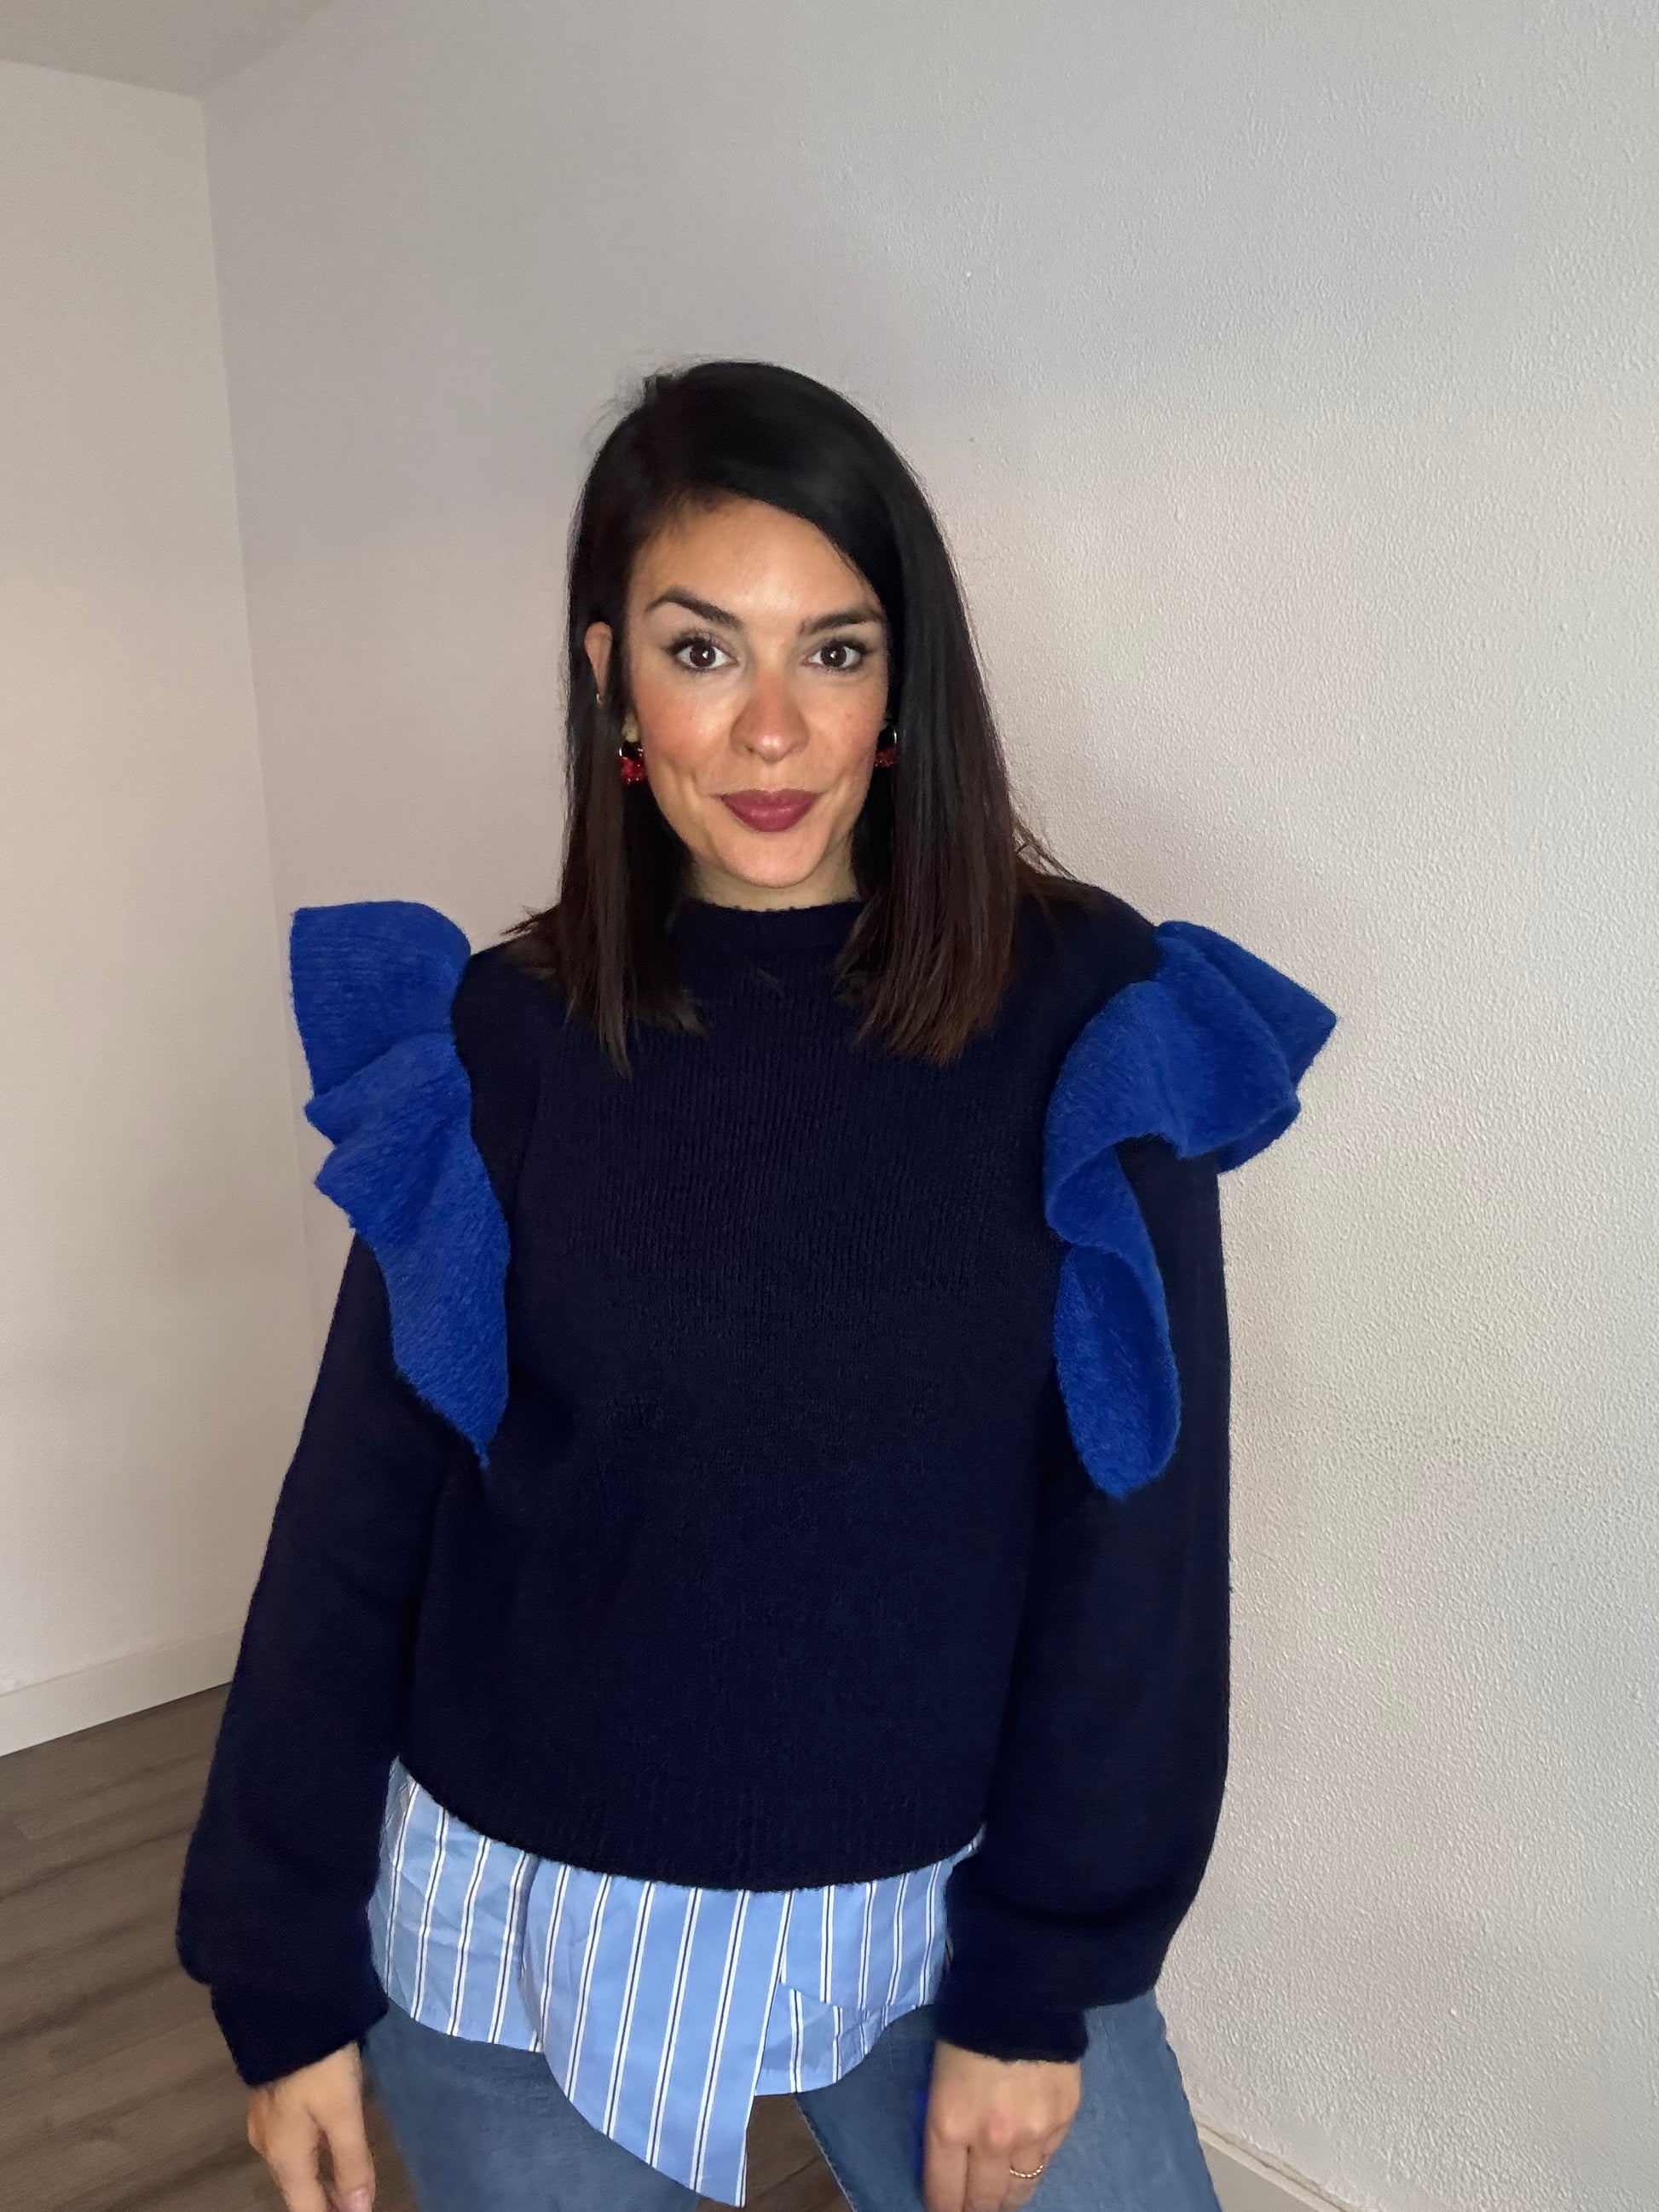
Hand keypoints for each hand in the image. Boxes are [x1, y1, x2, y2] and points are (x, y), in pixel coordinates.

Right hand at [246, 2042, 376, 2211]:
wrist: (285, 2008)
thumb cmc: (319, 2065)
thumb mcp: (343, 2112)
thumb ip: (352, 2162)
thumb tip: (359, 2210)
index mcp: (285, 2157)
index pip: (305, 2208)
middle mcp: (269, 2147)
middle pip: (297, 2190)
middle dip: (323, 2204)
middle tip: (353, 2206)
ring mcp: (266, 2123)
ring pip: (293, 2167)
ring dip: (318, 2182)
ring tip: (344, 2190)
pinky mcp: (270, 2101)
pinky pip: (291, 2144)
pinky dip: (311, 2158)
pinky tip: (327, 2152)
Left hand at [921, 2038, 1081, 2211]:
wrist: (1022, 1991)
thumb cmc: (967, 2025)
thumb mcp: (940, 2077)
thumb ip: (948, 2122)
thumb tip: (954, 2156)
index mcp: (950, 2125)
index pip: (945, 2193)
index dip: (943, 2207)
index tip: (945, 2209)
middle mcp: (990, 2141)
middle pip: (984, 2201)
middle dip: (976, 2208)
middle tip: (974, 2205)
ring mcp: (1031, 2135)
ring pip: (1020, 2190)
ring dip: (1008, 2193)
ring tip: (1002, 2191)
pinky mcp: (1062, 2122)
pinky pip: (1045, 2161)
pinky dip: (1033, 2162)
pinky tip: (1026, 2153)